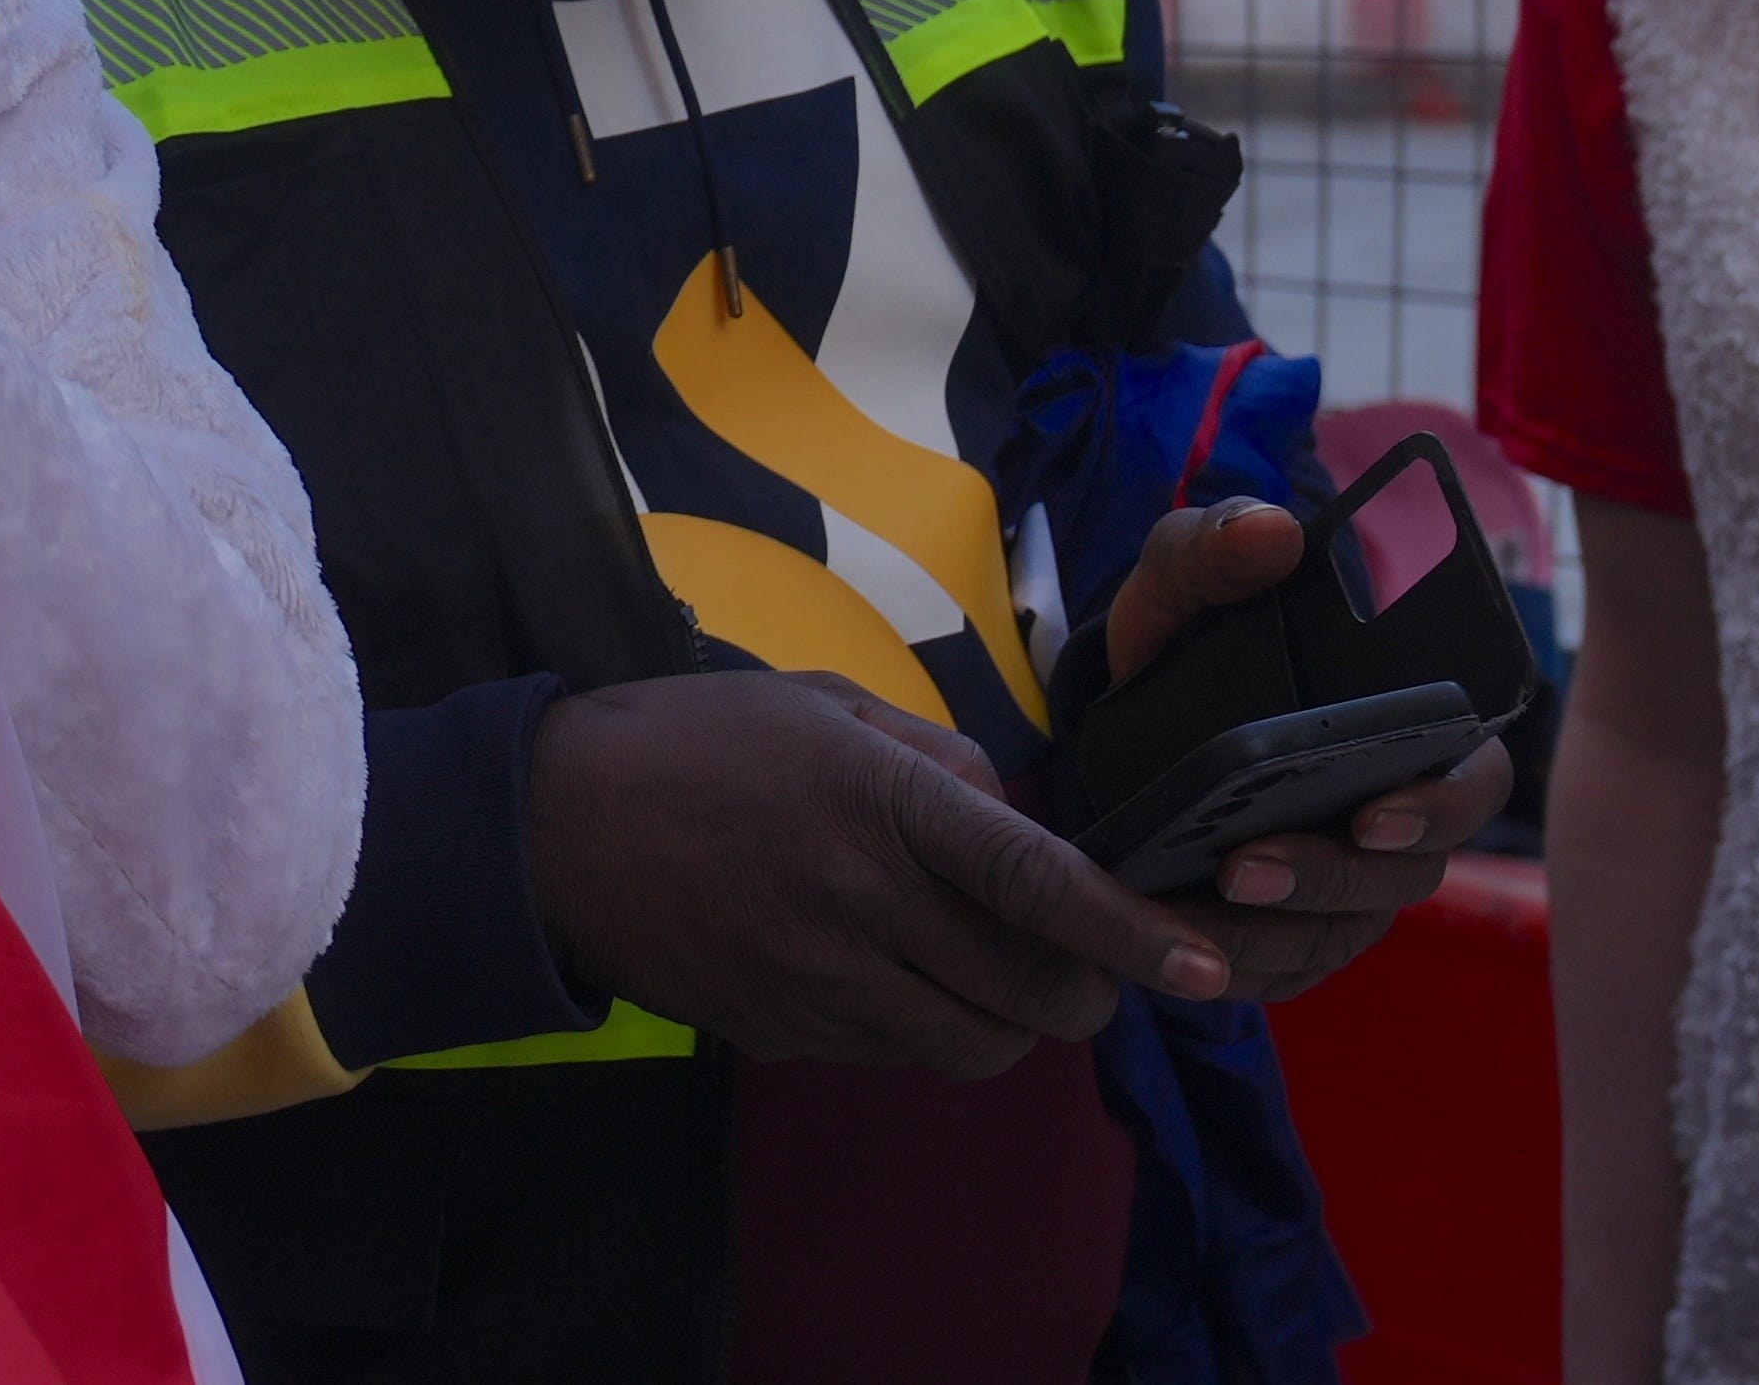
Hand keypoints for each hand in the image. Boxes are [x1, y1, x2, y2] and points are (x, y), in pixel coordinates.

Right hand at [524, 669, 1231, 1070]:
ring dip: (1014, 1022)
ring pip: (975, 1045)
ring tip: (995, 973)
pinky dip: (929, 1028)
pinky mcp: (787, 1034)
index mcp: (877, 801)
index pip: (1034, 879)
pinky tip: (896, 973)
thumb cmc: (694, 740)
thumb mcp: (823, 704)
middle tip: (1089, 964)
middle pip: (1028, 989)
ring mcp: (820, 980)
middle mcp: (859, 901)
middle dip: (1087, 991)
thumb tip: (1018, 818)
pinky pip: (899, 1055)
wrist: (554, 827)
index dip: (1129, 931)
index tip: (1204, 963)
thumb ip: (937, 758)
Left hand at [1097, 497, 1513, 1000]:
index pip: (1473, 779)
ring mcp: (1353, 888)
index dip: (1440, 805)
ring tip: (1197, 901)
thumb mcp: (1182, 580)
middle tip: (1246, 863)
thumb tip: (1271, 531)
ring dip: (1274, 927)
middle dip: (1328, 874)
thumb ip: (1217, 543)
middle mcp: (1400, 820)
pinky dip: (1232, 965)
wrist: (1123, 714)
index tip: (1375, 809)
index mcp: (1411, 731)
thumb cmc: (1189, 638)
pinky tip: (1175, 949)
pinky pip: (1282, 971)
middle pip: (1403, 874)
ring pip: (1341, 931)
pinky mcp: (1297, 936)